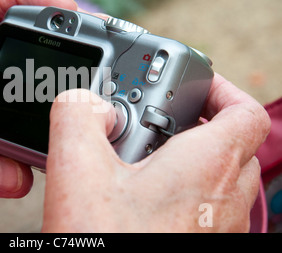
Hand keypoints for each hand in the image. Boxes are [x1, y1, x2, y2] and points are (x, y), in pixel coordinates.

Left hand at [0, 0, 77, 231]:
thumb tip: (18, 174)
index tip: (58, 3)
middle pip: (9, 36)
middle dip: (49, 28)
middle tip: (85, 38)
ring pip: (20, 80)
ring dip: (49, 78)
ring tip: (80, 85)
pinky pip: (21, 126)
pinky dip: (44, 129)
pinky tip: (57, 139)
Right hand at [42, 73, 270, 231]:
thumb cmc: (109, 245)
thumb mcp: (77, 170)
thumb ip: (77, 116)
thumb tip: (83, 102)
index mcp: (207, 167)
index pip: (244, 111)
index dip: (221, 88)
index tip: (191, 84)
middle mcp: (222, 200)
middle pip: (229, 142)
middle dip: (191, 122)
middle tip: (152, 121)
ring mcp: (215, 228)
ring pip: (214, 176)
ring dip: (181, 157)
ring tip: (135, 159)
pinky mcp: (196, 243)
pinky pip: (199, 207)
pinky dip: (174, 191)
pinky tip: (133, 198)